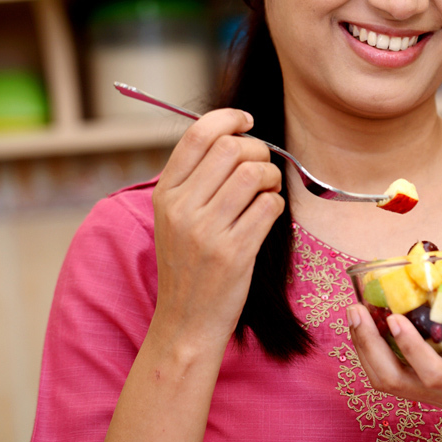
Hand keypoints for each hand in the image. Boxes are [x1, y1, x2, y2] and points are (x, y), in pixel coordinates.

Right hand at [150, 108, 284, 355]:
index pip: (197, 134)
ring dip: (271, 177)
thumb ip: (195, 180)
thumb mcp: (174, 218)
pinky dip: (276, 205)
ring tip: (267, 192)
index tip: (247, 121)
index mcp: (165, 194)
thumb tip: (234, 137)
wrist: (185, 323)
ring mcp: (207, 231)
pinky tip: (268, 215)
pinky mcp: (234, 253)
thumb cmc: (188, 266)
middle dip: (258, 150)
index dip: (228, 118)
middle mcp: (182, 209)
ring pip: (255, 173)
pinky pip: (269, 207)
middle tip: (262, 168)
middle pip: (232, 148)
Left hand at [348, 264, 441, 441]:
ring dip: (366, 351)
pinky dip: (378, 356)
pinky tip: (377, 328)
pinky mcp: (438, 393)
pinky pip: (397, 381)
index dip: (410, 349)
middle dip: (367, 348)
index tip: (394, 318)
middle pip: (394, 384)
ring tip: (357, 314)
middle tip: (355, 310)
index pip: (435, 376)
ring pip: (389, 385)